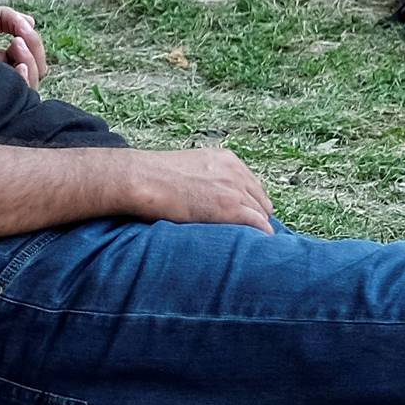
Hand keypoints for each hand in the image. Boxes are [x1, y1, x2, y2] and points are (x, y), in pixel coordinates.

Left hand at [0, 5, 46, 88]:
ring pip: (31, 86)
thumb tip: (31, 22)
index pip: (26, 60)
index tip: (23, 27)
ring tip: (16, 44)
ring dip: (32, 61)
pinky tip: (20, 67)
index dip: (32, 43)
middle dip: (35, 50)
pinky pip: (21, 98)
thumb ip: (4, 17)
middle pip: (36, 73)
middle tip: (20, 37)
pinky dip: (27, 79)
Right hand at [125, 148, 274, 232]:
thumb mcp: (188, 167)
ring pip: (261, 213)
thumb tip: (203, 197)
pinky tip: (254, 245)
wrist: (143, 179)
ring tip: (245, 242)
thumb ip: (205, 178)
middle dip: (254, 215)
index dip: (247, 203)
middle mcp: (235, 171)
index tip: (242, 215)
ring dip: (255, 227)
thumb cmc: (154, 179)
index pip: (252, 185)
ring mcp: (234, 188)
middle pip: (260, 199)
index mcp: (226, 159)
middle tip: (243, 232)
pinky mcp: (230, 207)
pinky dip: (259, 235)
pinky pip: (259, 225)